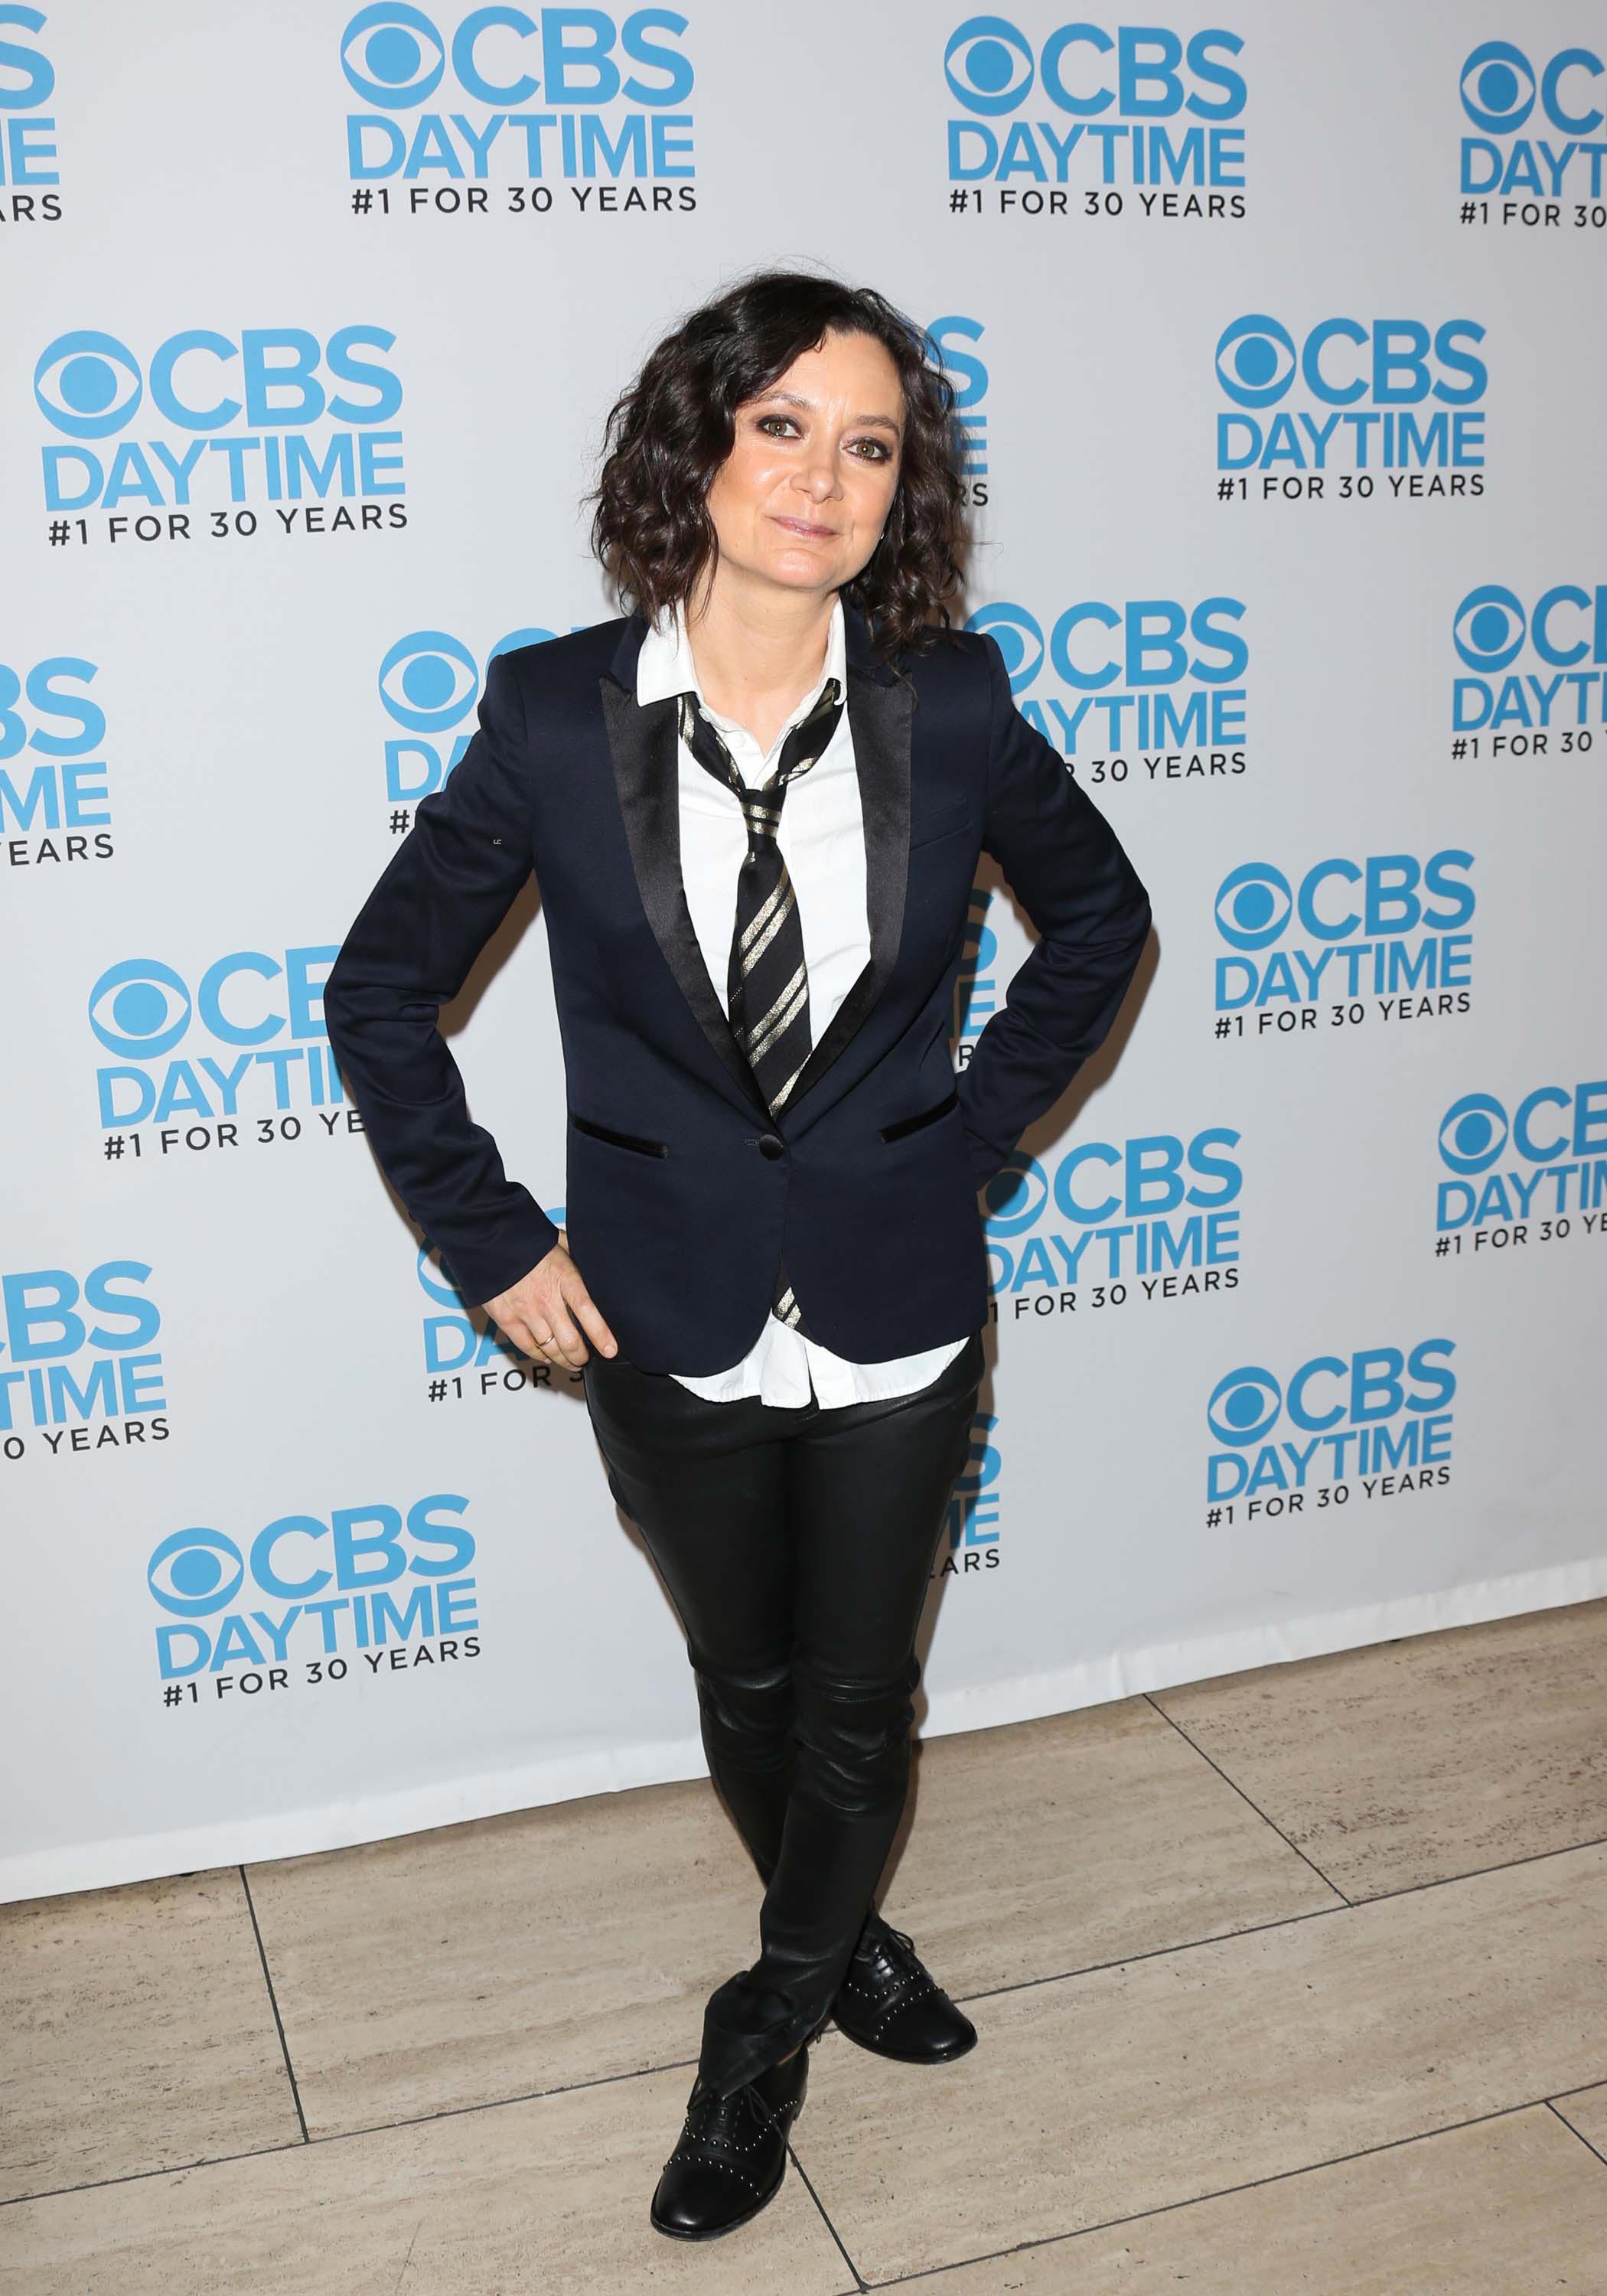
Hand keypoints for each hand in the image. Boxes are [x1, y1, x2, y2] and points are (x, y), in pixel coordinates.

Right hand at [484, 1239, 617, 1370]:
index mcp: (563, 1278)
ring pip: (550, 1349)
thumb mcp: (561, 1244)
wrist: (491, 1242)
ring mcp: (525, 1312)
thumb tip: (598, 1266)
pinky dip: (540, 1356)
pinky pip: (527, 1347)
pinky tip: (548, 1357)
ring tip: (572, 1362)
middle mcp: (545, 1298)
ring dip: (564, 1361)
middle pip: (569, 1340)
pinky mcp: (506, 1319)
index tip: (610, 1349)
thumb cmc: (529, 1243)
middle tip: (587, 1358)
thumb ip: (579, 1258)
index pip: (587, 1310)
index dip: (601, 1334)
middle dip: (581, 1356)